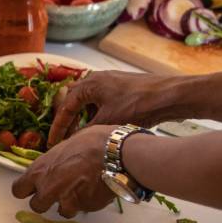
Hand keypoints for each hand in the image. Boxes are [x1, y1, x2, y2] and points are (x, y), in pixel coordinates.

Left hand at [12, 125, 117, 216]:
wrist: (116, 153)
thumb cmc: (92, 142)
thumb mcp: (65, 145)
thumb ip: (55, 160)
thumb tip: (56, 161)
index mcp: (39, 171)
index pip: (18, 190)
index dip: (26, 190)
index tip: (33, 188)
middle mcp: (48, 189)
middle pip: (37, 206)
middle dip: (46, 201)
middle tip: (57, 192)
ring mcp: (67, 201)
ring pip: (61, 211)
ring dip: (68, 204)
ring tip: (80, 190)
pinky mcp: (85, 208)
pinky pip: (82, 209)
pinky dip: (87, 203)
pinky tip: (95, 190)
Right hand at [46, 71, 175, 146]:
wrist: (170, 96)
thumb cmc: (137, 106)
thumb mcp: (107, 122)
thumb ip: (86, 132)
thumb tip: (71, 143)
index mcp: (87, 84)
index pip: (64, 109)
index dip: (57, 128)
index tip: (51, 143)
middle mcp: (95, 79)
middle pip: (73, 102)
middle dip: (69, 122)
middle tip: (66, 139)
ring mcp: (110, 82)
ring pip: (88, 102)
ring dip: (84, 119)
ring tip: (83, 136)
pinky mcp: (122, 87)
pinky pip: (101, 102)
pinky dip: (97, 115)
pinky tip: (103, 127)